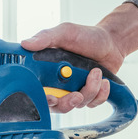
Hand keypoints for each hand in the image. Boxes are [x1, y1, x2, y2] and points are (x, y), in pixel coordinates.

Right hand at [21, 2, 137, 112]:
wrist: (111, 42)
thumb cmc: (87, 36)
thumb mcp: (65, 33)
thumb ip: (46, 38)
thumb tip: (26, 43)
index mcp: (47, 70)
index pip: (37, 91)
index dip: (42, 98)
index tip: (50, 97)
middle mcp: (58, 83)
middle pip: (56, 105)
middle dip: (67, 103)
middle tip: (76, 95)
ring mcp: (74, 90)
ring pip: (77, 104)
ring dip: (90, 90)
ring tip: (96, 73)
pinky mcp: (89, 94)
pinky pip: (93, 103)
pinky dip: (101, 94)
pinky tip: (104, 80)